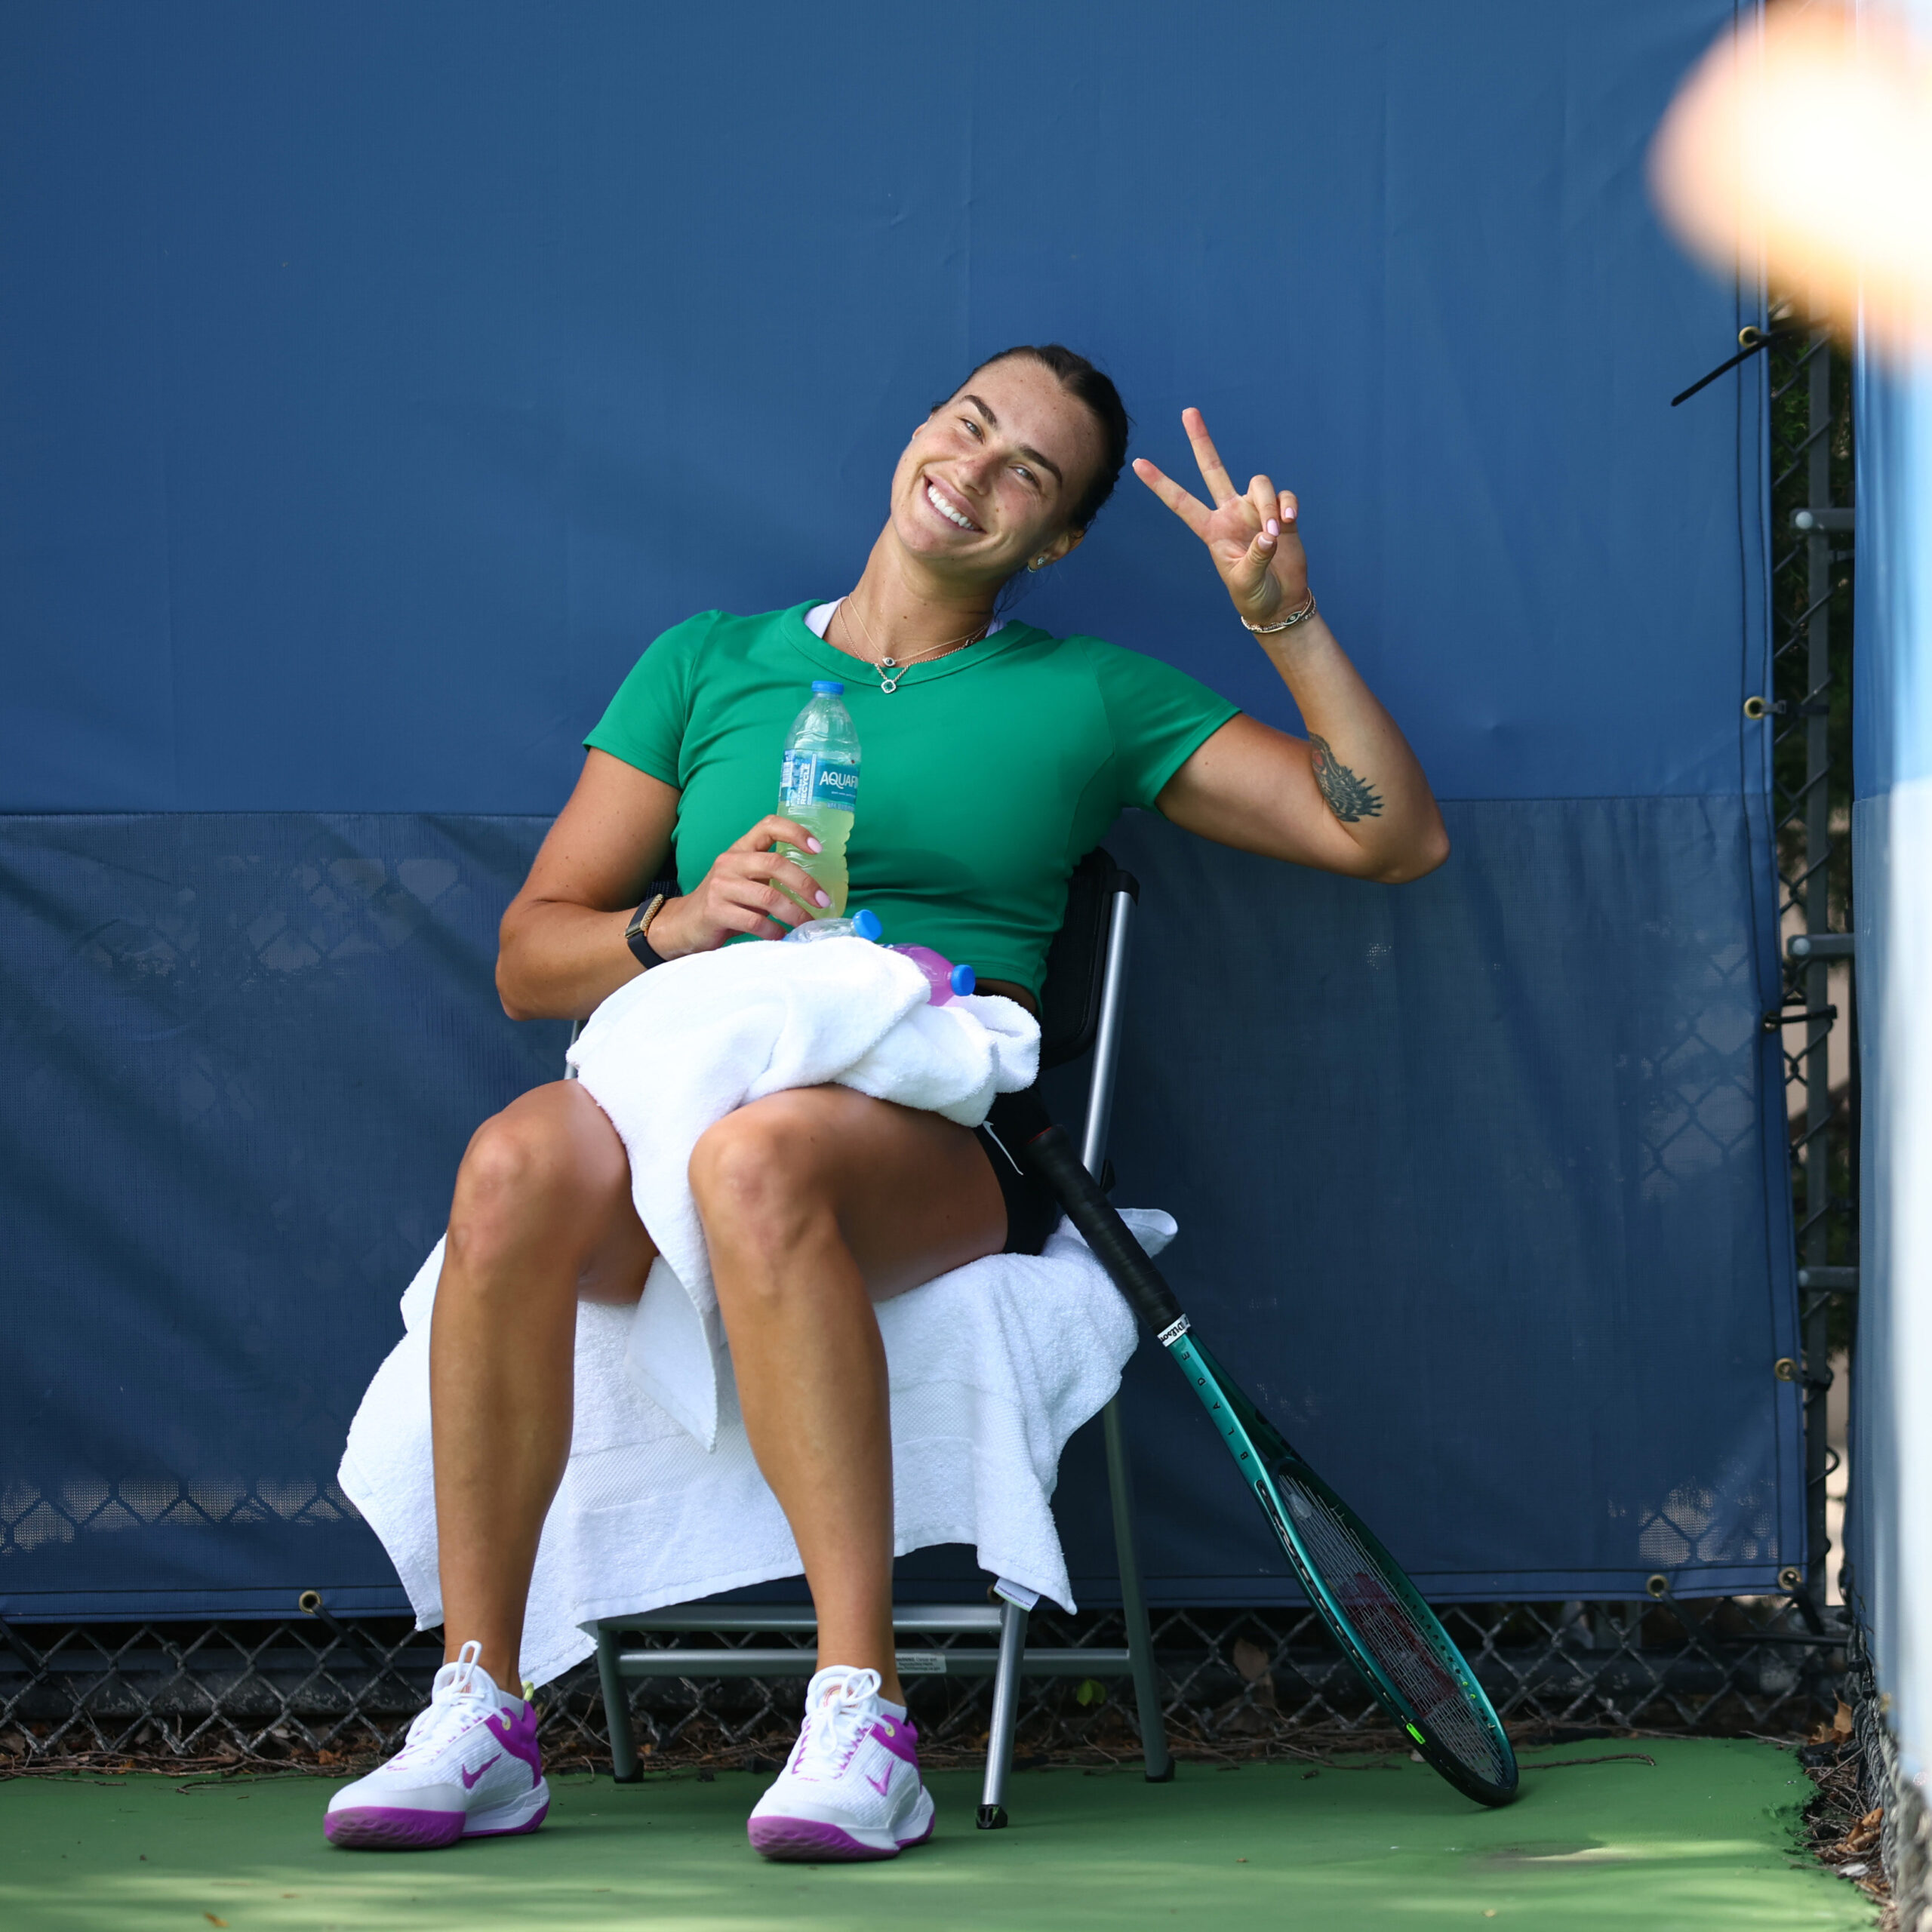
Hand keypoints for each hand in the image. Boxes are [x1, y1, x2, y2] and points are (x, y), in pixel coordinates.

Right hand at [646, 815, 830, 955]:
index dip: (795, 832)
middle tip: (823, 901)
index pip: (769, 826)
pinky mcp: (715, 911)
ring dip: (794, 913)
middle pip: (775, 864)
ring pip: (768, 897)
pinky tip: (782, 935)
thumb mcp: (745, 879)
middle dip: (804, 884)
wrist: (684, 923)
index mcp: (741, 849)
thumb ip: (770, 875)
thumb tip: (816, 888)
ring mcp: (721, 886)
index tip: (819, 848)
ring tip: (807, 924)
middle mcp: (730, 862)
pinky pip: (754, 922)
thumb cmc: (724, 901)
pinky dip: (774, 931)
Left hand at [1132, 408, 1308, 629]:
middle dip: (1201, 440)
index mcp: (1211, 530)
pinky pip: (1285, 496)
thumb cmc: (1255, 595)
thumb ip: (1256, 557)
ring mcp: (1255, 510)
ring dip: (1269, 504)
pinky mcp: (1280, 513)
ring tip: (1275, 531)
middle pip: (1213, 468)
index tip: (1137, 464)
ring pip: (1259, 483)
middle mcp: (1230, 513)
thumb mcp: (1247, 582)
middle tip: (1188, 411)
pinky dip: (1288, 506)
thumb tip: (1269, 533)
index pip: (1181, 503)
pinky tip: (1289, 523)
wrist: (1281, 601)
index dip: (1160, 484)